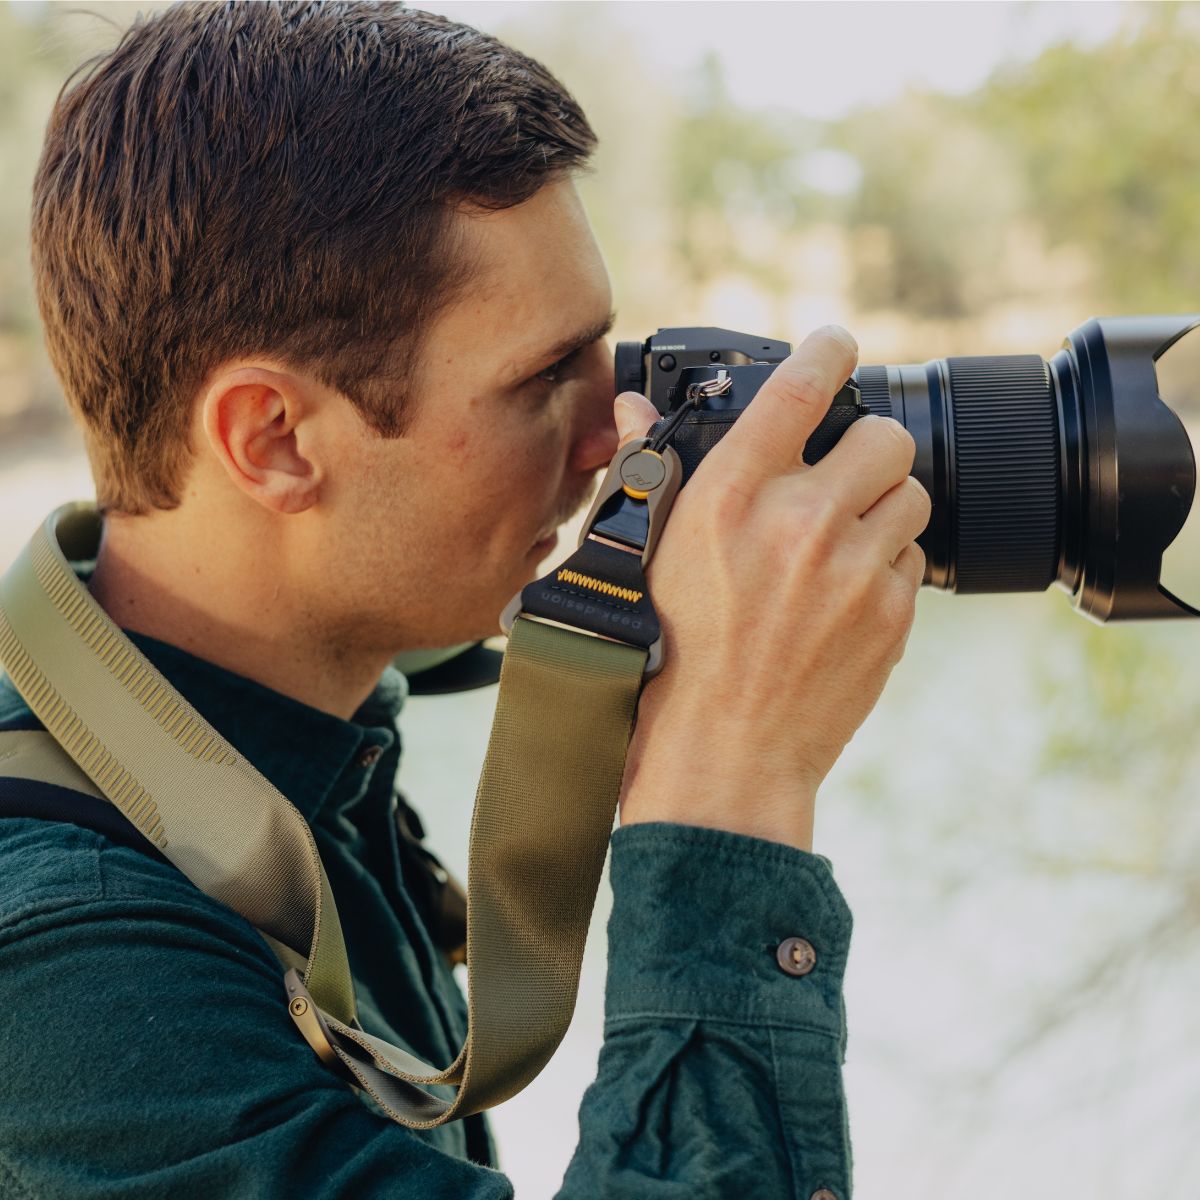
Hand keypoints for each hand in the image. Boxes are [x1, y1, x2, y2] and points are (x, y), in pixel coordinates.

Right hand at [613, 326, 929, 850]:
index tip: (836, 342)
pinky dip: (888, 563)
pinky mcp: (891, 614)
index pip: (798, 389)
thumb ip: (650, 471)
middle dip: (865, 446)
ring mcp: (853, 570)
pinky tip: (844, 592)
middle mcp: (800, 522)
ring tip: (842, 537)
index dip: (826, 350)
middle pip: (883, 436)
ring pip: (910, 492)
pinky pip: (914, 557)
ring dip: (883, 504)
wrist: (723, 753)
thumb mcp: (643, 557)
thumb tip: (634, 409)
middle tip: (840, 472)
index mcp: (729, 498)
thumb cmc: (669, 656)